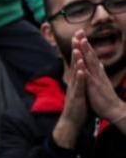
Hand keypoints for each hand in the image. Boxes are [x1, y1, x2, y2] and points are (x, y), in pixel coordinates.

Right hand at [53, 34, 89, 148]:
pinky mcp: (76, 97)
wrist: (72, 122)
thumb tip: (86, 70)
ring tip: (77, 50)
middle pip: (75, 62)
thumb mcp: (82, 90)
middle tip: (76, 35)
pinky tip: (81, 71)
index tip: (80, 36)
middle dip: (76, 48)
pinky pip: (79, 86)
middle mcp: (74, 81)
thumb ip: (84, 79)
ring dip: (76, 61)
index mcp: (77, 79)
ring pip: (76, 73)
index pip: (78, 60)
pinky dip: (80, 78)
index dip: (79, 48)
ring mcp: (74, 89)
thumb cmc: (79, 106)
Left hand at [76, 32, 125, 124]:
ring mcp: (97, 79)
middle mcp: (98, 73)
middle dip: (84, 43)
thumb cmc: (105, 98)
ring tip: (81, 41)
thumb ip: (99, 72)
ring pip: (91, 63)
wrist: (114, 110)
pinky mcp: (95, 86)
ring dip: (85, 52)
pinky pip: (89, 76)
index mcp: (97, 72)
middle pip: (90, 55)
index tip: (79, 36)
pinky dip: (85, 68)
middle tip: (79, 31)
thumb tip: (98, 64)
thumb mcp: (101, 82)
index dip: (85, 46)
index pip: (90, 57)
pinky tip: (81, 62)